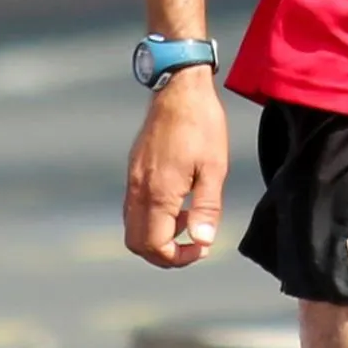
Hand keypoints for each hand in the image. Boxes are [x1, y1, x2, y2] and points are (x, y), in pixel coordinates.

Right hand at [124, 69, 227, 267]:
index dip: (178, 257)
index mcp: (159, 192)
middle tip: (192, 245)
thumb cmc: (201, 125)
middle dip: (163, 254)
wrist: (179, 89)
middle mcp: (139, 189)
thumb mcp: (214, 168)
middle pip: (137, 243)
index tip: (202, 248)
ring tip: (189, 220)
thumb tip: (203, 241)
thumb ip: (206, 208)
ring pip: (132, 226)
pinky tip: (177, 203)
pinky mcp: (134, 169)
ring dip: (157, 235)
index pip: (155, 245)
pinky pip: (133, 207)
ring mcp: (132, 179)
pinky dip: (152, 218)